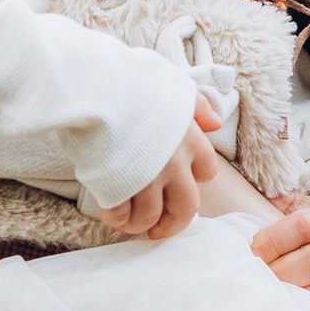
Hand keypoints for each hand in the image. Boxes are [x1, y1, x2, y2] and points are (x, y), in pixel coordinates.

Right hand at [95, 98, 220, 243]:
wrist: (95, 87)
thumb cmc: (130, 82)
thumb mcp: (172, 85)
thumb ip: (196, 105)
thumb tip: (214, 123)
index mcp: (189, 139)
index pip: (206, 172)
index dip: (193, 180)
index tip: (178, 183)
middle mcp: (173, 163)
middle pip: (185, 208)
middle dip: (172, 224)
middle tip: (158, 229)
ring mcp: (146, 178)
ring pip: (150, 216)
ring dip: (138, 224)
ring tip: (128, 222)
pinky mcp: (117, 187)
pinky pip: (120, 214)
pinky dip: (115, 218)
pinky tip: (109, 212)